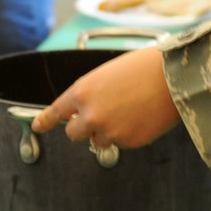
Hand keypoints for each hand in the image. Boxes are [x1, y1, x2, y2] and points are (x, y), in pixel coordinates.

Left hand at [29, 47, 180, 149]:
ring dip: (107, 131)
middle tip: (100, 116)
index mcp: (82, 92)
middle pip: (74, 134)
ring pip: (99, 140)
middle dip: (83, 127)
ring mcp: (109, 131)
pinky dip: (128, 134)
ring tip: (128, 111)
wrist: (172, 76)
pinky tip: (140, 117)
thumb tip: (86, 111)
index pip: (56, 112)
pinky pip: (121, 143)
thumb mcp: (106, 75)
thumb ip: (91, 94)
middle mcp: (90, 115)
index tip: (38, 125)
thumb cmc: (143, 68)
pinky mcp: (128, 142)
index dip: (45, 120)